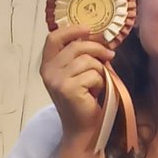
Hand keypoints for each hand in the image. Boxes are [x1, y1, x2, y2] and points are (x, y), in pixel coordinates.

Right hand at [39, 23, 114, 142]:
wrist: (83, 128)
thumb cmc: (83, 99)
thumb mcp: (77, 73)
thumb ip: (80, 56)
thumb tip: (99, 37)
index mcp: (47, 65)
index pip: (54, 38)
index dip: (71, 30)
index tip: (88, 29)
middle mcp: (48, 71)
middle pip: (76, 46)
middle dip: (97, 49)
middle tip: (110, 56)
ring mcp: (56, 81)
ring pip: (87, 61)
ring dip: (100, 70)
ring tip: (99, 82)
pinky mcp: (68, 89)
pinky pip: (93, 75)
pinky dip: (101, 83)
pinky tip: (96, 93)